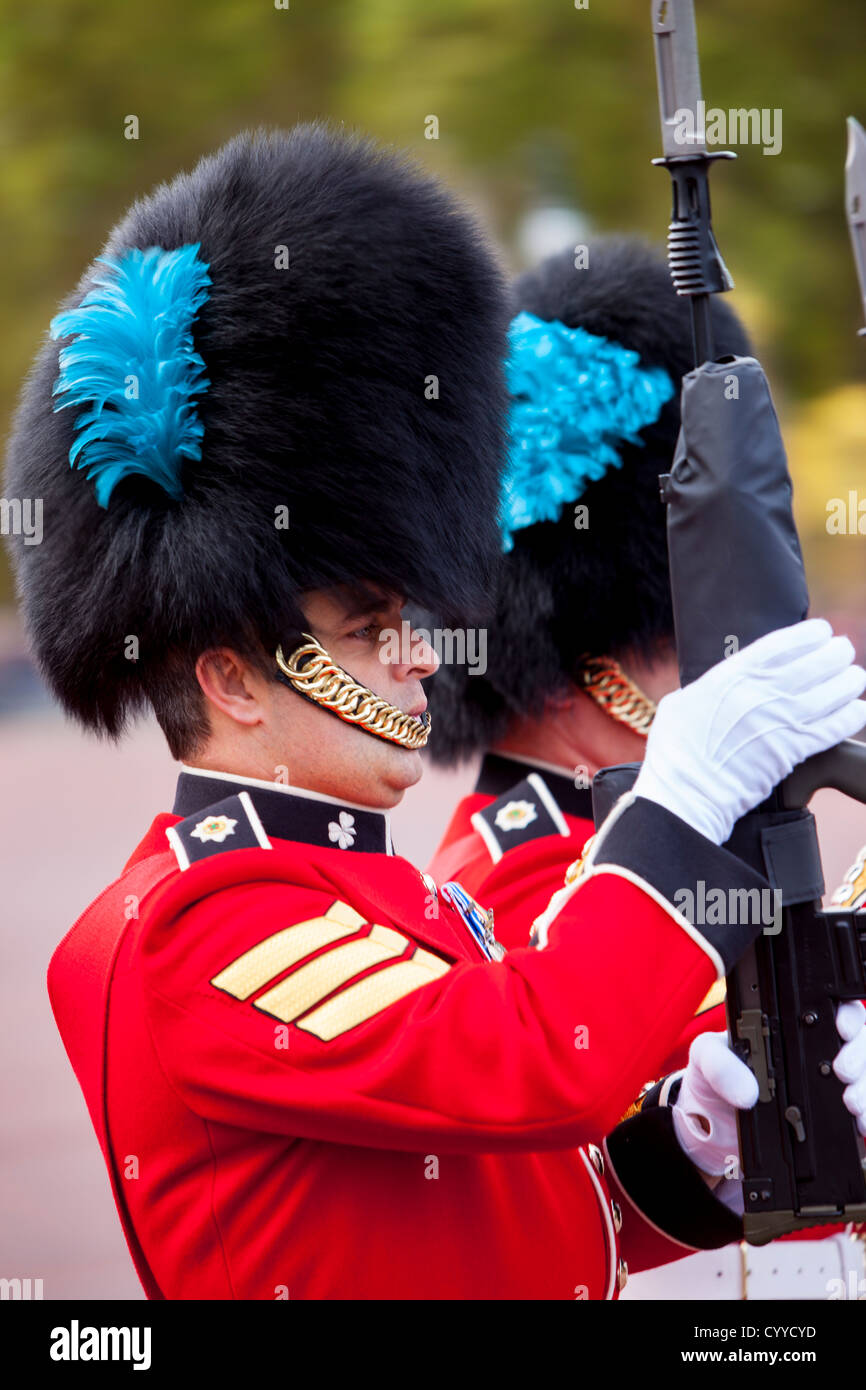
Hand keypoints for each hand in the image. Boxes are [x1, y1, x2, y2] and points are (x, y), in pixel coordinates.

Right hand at [634, 618, 865, 844]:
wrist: (686, 793)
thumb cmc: (675, 751)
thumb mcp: (681, 702)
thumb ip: (708, 687)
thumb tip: (718, 684)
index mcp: (732, 675)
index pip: (782, 643)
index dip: (809, 634)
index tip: (822, 631)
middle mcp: (761, 692)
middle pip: (815, 662)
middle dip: (836, 653)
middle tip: (843, 651)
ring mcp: (780, 720)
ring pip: (832, 691)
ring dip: (849, 681)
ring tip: (855, 676)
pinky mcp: (793, 750)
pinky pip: (834, 727)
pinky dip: (851, 716)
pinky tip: (859, 708)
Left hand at [674, 1005, 865, 1182]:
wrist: (714, 1129)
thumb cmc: (712, 1083)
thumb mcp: (705, 1061)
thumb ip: (719, 1065)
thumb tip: (748, 1089)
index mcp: (788, 1028)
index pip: (830, 1008)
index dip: (845, 1013)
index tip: (840, 1028)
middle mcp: (813, 1052)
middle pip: (857, 1040)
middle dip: (858, 1052)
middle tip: (842, 1070)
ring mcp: (826, 1085)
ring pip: (865, 1075)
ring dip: (865, 1086)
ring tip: (850, 1102)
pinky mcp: (832, 1117)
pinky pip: (862, 1113)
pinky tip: (861, 1124)